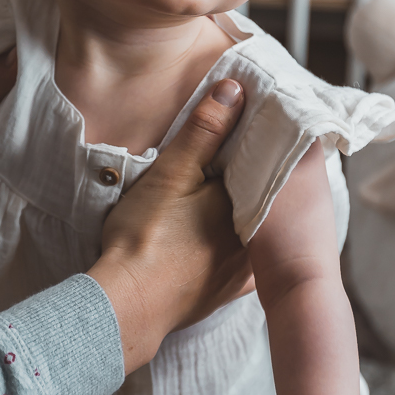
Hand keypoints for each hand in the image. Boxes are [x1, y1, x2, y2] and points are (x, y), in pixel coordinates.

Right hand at [90, 79, 253, 371]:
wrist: (128, 305)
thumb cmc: (145, 237)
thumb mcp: (172, 173)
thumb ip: (205, 131)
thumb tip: (234, 90)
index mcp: (248, 203)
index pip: (267, 163)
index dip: (260, 142)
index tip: (254, 124)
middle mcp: (256, 238)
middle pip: (265, 197)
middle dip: (257, 176)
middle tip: (244, 153)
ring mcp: (244, 270)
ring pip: (259, 229)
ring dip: (253, 211)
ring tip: (236, 191)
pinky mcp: (226, 291)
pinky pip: (247, 260)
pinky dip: (242, 244)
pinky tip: (229, 237)